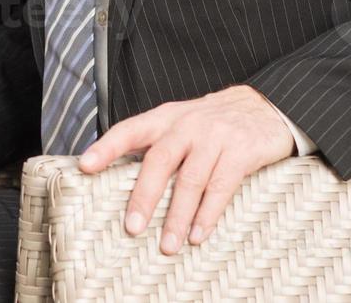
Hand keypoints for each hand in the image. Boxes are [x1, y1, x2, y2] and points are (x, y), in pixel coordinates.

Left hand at [77, 85, 294, 251]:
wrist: (264, 105)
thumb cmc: (214, 121)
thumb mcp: (181, 122)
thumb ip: (155, 144)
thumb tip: (118, 176)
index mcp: (166, 118)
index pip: (130, 129)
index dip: (107, 147)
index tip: (85, 166)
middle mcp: (187, 125)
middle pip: (159, 161)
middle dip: (144, 196)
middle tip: (132, 227)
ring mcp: (215, 137)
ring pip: (191, 180)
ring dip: (178, 217)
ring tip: (168, 244)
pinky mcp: (241, 151)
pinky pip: (221, 186)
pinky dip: (208, 214)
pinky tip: (199, 234)